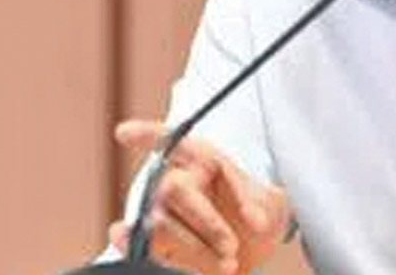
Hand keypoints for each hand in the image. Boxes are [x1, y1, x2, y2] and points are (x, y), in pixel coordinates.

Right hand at [107, 119, 289, 274]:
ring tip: (228, 264)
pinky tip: (163, 260)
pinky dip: (149, 255)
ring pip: (159, 226)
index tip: (124, 134)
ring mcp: (159, 214)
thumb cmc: (257, 216)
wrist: (253, 251)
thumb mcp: (271, 204)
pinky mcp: (152, 245)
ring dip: (195, 248)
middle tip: (233, 246)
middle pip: (171, 190)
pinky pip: (139, 249)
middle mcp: (174, 182)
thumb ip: (263, 206)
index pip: (171, 140)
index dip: (145, 135)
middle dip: (206, 222)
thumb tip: (255, 222)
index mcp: (201, 160)